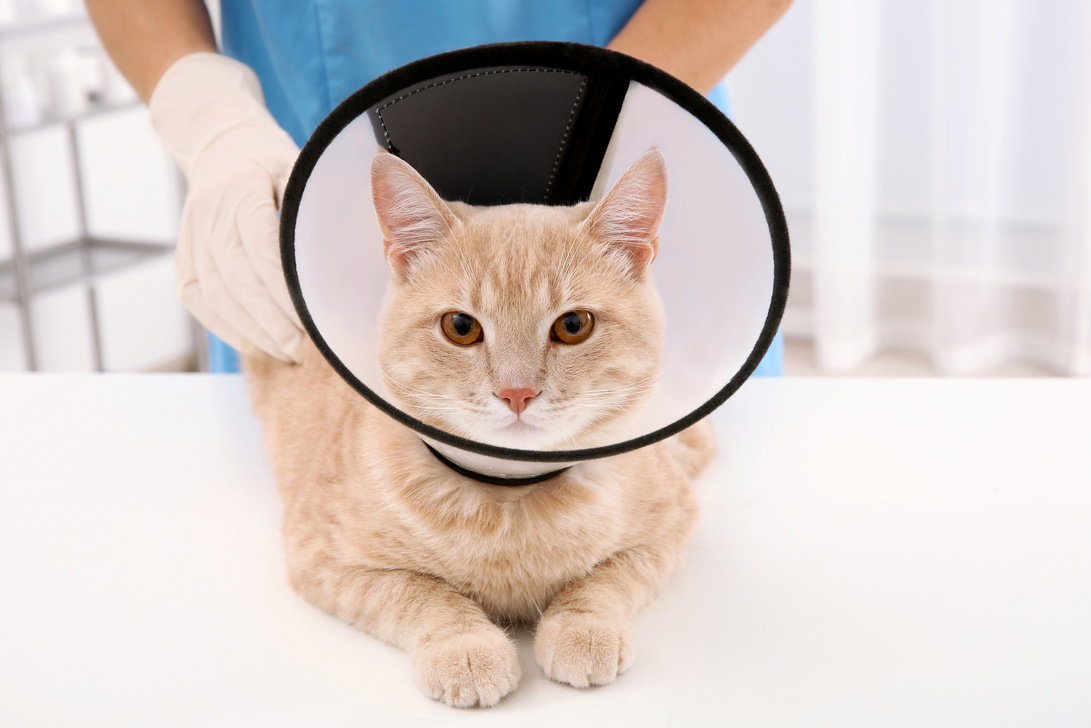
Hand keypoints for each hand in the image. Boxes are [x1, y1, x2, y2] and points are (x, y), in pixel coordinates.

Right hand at [150, 53, 304, 362]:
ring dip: (255, 331)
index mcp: (242, 188)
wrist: (225, 151)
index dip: (287, 290)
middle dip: (274, 321)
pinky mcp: (183, 262)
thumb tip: (355, 258)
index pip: (263, 248)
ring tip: (290, 352)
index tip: (315, 319)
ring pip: (218, 297)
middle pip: (239, 279)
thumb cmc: (279, 170)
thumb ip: (319, 213)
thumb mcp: (305, 175)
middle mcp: (209, 213)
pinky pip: (202, 304)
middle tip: (306, 348)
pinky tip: (261, 345)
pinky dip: (232, 329)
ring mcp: (191, 239)